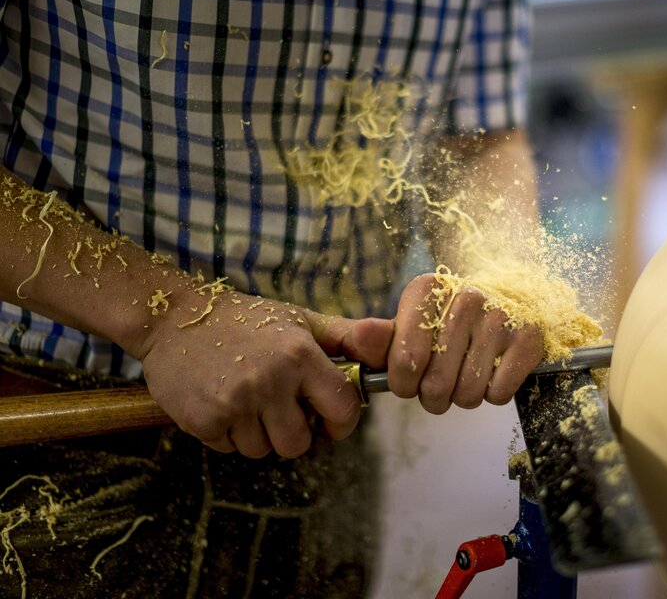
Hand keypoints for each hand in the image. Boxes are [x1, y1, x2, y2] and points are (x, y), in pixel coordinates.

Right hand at [138, 291, 392, 457]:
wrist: (173, 318)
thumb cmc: (246, 320)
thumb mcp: (300, 320)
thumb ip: (347, 338)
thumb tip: (390, 344)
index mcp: (300, 355)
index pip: (343, 408)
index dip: (342, 421)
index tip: (330, 418)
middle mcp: (270, 381)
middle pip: (300, 443)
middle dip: (294, 432)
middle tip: (280, 407)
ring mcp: (234, 403)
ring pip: (264, 451)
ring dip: (259, 434)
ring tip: (248, 400)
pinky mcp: (203, 420)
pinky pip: (230, 449)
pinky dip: (229, 434)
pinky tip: (223, 402)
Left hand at [387, 273, 543, 412]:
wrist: (506, 300)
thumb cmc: (447, 321)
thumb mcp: (408, 324)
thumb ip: (377, 340)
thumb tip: (363, 338)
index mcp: (427, 290)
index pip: (404, 362)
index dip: (404, 384)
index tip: (410, 379)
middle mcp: (466, 297)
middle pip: (436, 385)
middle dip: (433, 396)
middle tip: (440, 383)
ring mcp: (501, 316)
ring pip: (468, 394)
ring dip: (463, 397)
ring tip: (465, 376)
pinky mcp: (529, 337)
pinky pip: (499, 393)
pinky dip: (493, 393)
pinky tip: (492, 370)